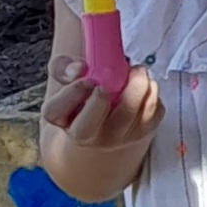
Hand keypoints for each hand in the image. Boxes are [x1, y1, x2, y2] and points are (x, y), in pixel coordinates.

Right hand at [41, 55, 160, 158]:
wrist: (107, 120)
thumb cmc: (85, 94)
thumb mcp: (68, 78)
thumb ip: (64, 67)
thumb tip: (78, 68)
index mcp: (62, 118)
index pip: (54, 112)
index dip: (72, 94)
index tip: (88, 79)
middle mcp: (85, 135)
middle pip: (85, 130)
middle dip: (98, 102)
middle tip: (112, 78)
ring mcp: (114, 138)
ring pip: (127, 118)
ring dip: (137, 88)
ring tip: (137, 71)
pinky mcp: (140, 134)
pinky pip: (151, 114)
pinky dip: (151, 94)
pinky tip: (146, 84)